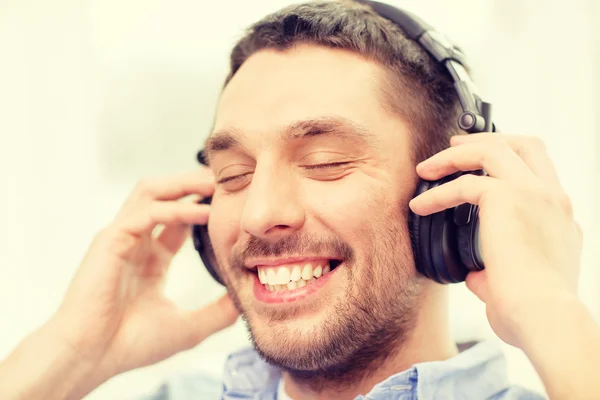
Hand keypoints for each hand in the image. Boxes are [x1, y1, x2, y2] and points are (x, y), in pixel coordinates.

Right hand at [45, 168, 238, 387]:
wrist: (92, 358)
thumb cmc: (130, 344)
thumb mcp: (187, 327)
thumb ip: (217, 312)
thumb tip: (246, 301)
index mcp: (151, 259)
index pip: (178, 219)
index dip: (203, 205)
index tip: (231, 199)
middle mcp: (136, 242)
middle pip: (163, 195)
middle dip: (193, 183)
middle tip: (226, 180)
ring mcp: (121, 238)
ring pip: (150, 192)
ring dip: (183, 184)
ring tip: (214, 183)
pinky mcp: (110, 240)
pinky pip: (145, 213)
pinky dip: (175, 209)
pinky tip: (202, 212)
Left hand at [409, 133, 582, 347]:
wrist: (544, 319)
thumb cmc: (533, 311)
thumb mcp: (521, 280)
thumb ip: (497, 268)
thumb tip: (476, 273)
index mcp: (559, 215)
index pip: (539, 171)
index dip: (508, 161)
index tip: (479, 166)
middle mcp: (552, 198)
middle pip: (524, 144)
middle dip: (486, 139)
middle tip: (454, 147)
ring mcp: (534, 193)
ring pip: (493, 149)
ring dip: (455, 155)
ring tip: (427, 167)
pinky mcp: (508, 198)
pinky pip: (464, 183)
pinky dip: (437, 193)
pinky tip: (420, 206)